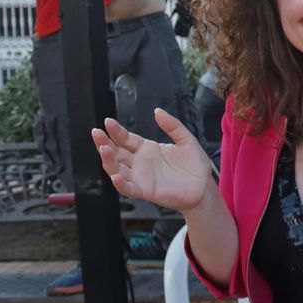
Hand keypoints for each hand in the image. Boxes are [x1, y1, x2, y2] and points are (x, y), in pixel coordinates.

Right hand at [93, 110, 212, 211]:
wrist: (204, 187)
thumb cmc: (194, 165)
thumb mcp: (186, 140)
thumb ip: (172, 125)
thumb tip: (157, 111)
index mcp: (146, 149)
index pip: (125, 138)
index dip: (116, 131)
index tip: (108, 122)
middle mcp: (139, 163)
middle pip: (115, 152)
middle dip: (104, 143)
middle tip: (97, 133)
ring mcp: (140, 177)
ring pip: (116, 169)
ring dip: (108, 160)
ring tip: (104, 149)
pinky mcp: (146, 191)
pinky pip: (128, 189)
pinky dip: (120, 184)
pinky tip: (116, 176)